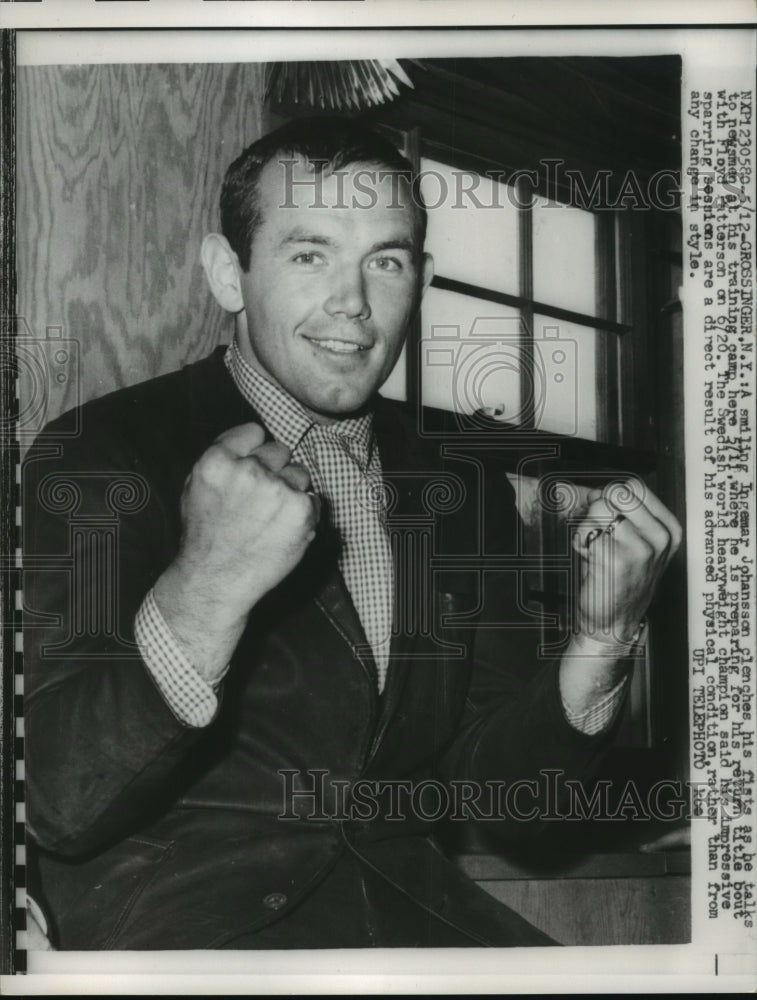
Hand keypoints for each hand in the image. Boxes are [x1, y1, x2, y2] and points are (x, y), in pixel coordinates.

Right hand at [174, 422, 318, 614]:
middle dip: (274, 470)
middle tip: (261, 500)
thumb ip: (222, 458)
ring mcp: (276, 490)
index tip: (251, 468)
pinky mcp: (300, 510)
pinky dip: (304, 513)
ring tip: (271, 518)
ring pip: (300, 473)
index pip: (254, 431)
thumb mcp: (195, 487)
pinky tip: (283, 529)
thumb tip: (253, 437)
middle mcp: (248, 471)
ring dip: (292, 491)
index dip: (254, 450)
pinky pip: (313, 498)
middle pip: (280, 450)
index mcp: (217, 461)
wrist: (216, 581)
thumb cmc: (205, 536)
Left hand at [572, 479, 681, 644]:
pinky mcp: (616, 560)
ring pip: (598, 510)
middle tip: (596, 531)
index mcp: (668, 529)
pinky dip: (579, 542)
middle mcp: (659, 538)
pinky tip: (589, 560)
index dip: (611, 494)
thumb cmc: (621, 579)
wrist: (615, 621)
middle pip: (616, 493)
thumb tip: (597, 491)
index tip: (604, 511)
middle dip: (597, 507)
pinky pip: (585, 532)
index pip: (635, 487)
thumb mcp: (637, 543)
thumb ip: (624, 514)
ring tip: (595, 549)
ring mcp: (640, 549)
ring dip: (587, 527)